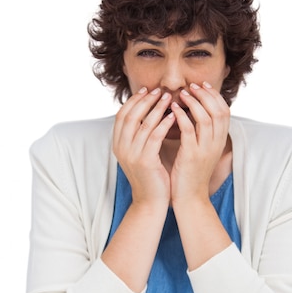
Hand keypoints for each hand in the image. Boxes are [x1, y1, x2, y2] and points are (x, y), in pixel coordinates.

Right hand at [113, 87, 174, 206]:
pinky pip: (154, 136)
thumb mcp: (140, 153)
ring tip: (168, 98)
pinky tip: (173, 116)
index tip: (147, 90)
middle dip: (145, 100)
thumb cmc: (150, 177)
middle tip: (159, 90)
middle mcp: (121, 148)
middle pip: (130, 115)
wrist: (150, 202)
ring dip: (156, 108)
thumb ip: (140, 136)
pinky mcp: (144, 161)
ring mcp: (131, 155)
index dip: (134, 100)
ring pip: (143, 124)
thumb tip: (148, 113)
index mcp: (118, 144)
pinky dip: (163, 124)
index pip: (122, 115)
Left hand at [170, 82, 229, 203]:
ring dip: (194, 102)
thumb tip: (193, 111)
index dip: (214, 95)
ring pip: (206, 118)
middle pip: (218, 110)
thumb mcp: (201, 150)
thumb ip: (201, 133)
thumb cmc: (190, 173)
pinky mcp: (192, 156)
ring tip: (181, 94)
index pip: (224, 110)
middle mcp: (216, 143)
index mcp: (220, 141)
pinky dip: (182, 117)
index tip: (201, 85)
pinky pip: (189, 131)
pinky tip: (173, 110)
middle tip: (191, 86)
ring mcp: (206, 150)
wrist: (189, 198)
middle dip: (205, 94)